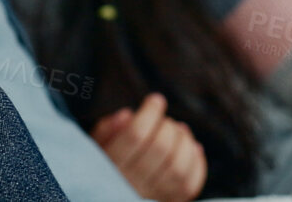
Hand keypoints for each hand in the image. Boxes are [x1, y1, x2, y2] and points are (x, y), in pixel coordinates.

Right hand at [90, 93, 205, 201]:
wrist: (107, 195)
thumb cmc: (105, 163)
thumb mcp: (95, 145)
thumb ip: (106, 130)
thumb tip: (127, 115)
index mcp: (110, 165)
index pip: (135, 135)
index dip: (150, 113)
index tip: (156, 99)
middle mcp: (131, 184)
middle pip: (160, 148)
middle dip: (167, 126)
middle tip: (164, 120)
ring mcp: (151, 197)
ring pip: (178, 167)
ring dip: (184, 142)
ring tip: (179, 130)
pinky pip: (190, 184)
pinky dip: (197, 162)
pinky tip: (192, 147)